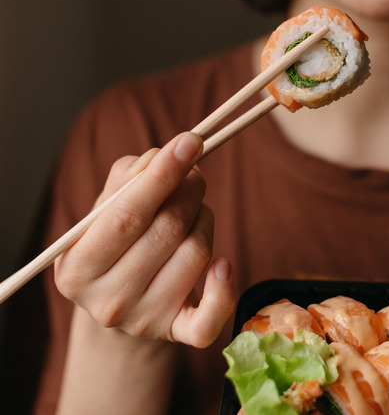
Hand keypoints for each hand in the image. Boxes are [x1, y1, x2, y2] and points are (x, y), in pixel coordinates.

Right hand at [54, 132, 235, 347]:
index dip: (162, 176)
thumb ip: (128, 179)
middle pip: (168, 230)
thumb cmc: (115, 244)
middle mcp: (107, 302)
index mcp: (77, 268)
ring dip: (204, 219)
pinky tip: (222, 264)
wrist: (120, 304)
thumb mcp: (105, 211)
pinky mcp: (178, 333)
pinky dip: (225, 285)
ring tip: (193, 213)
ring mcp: (144, 322)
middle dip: (190, 191)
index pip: (126, 215)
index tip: (190, 141)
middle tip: (193, 175)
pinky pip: (213, 314)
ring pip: (197, 252)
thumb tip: (164, 157)